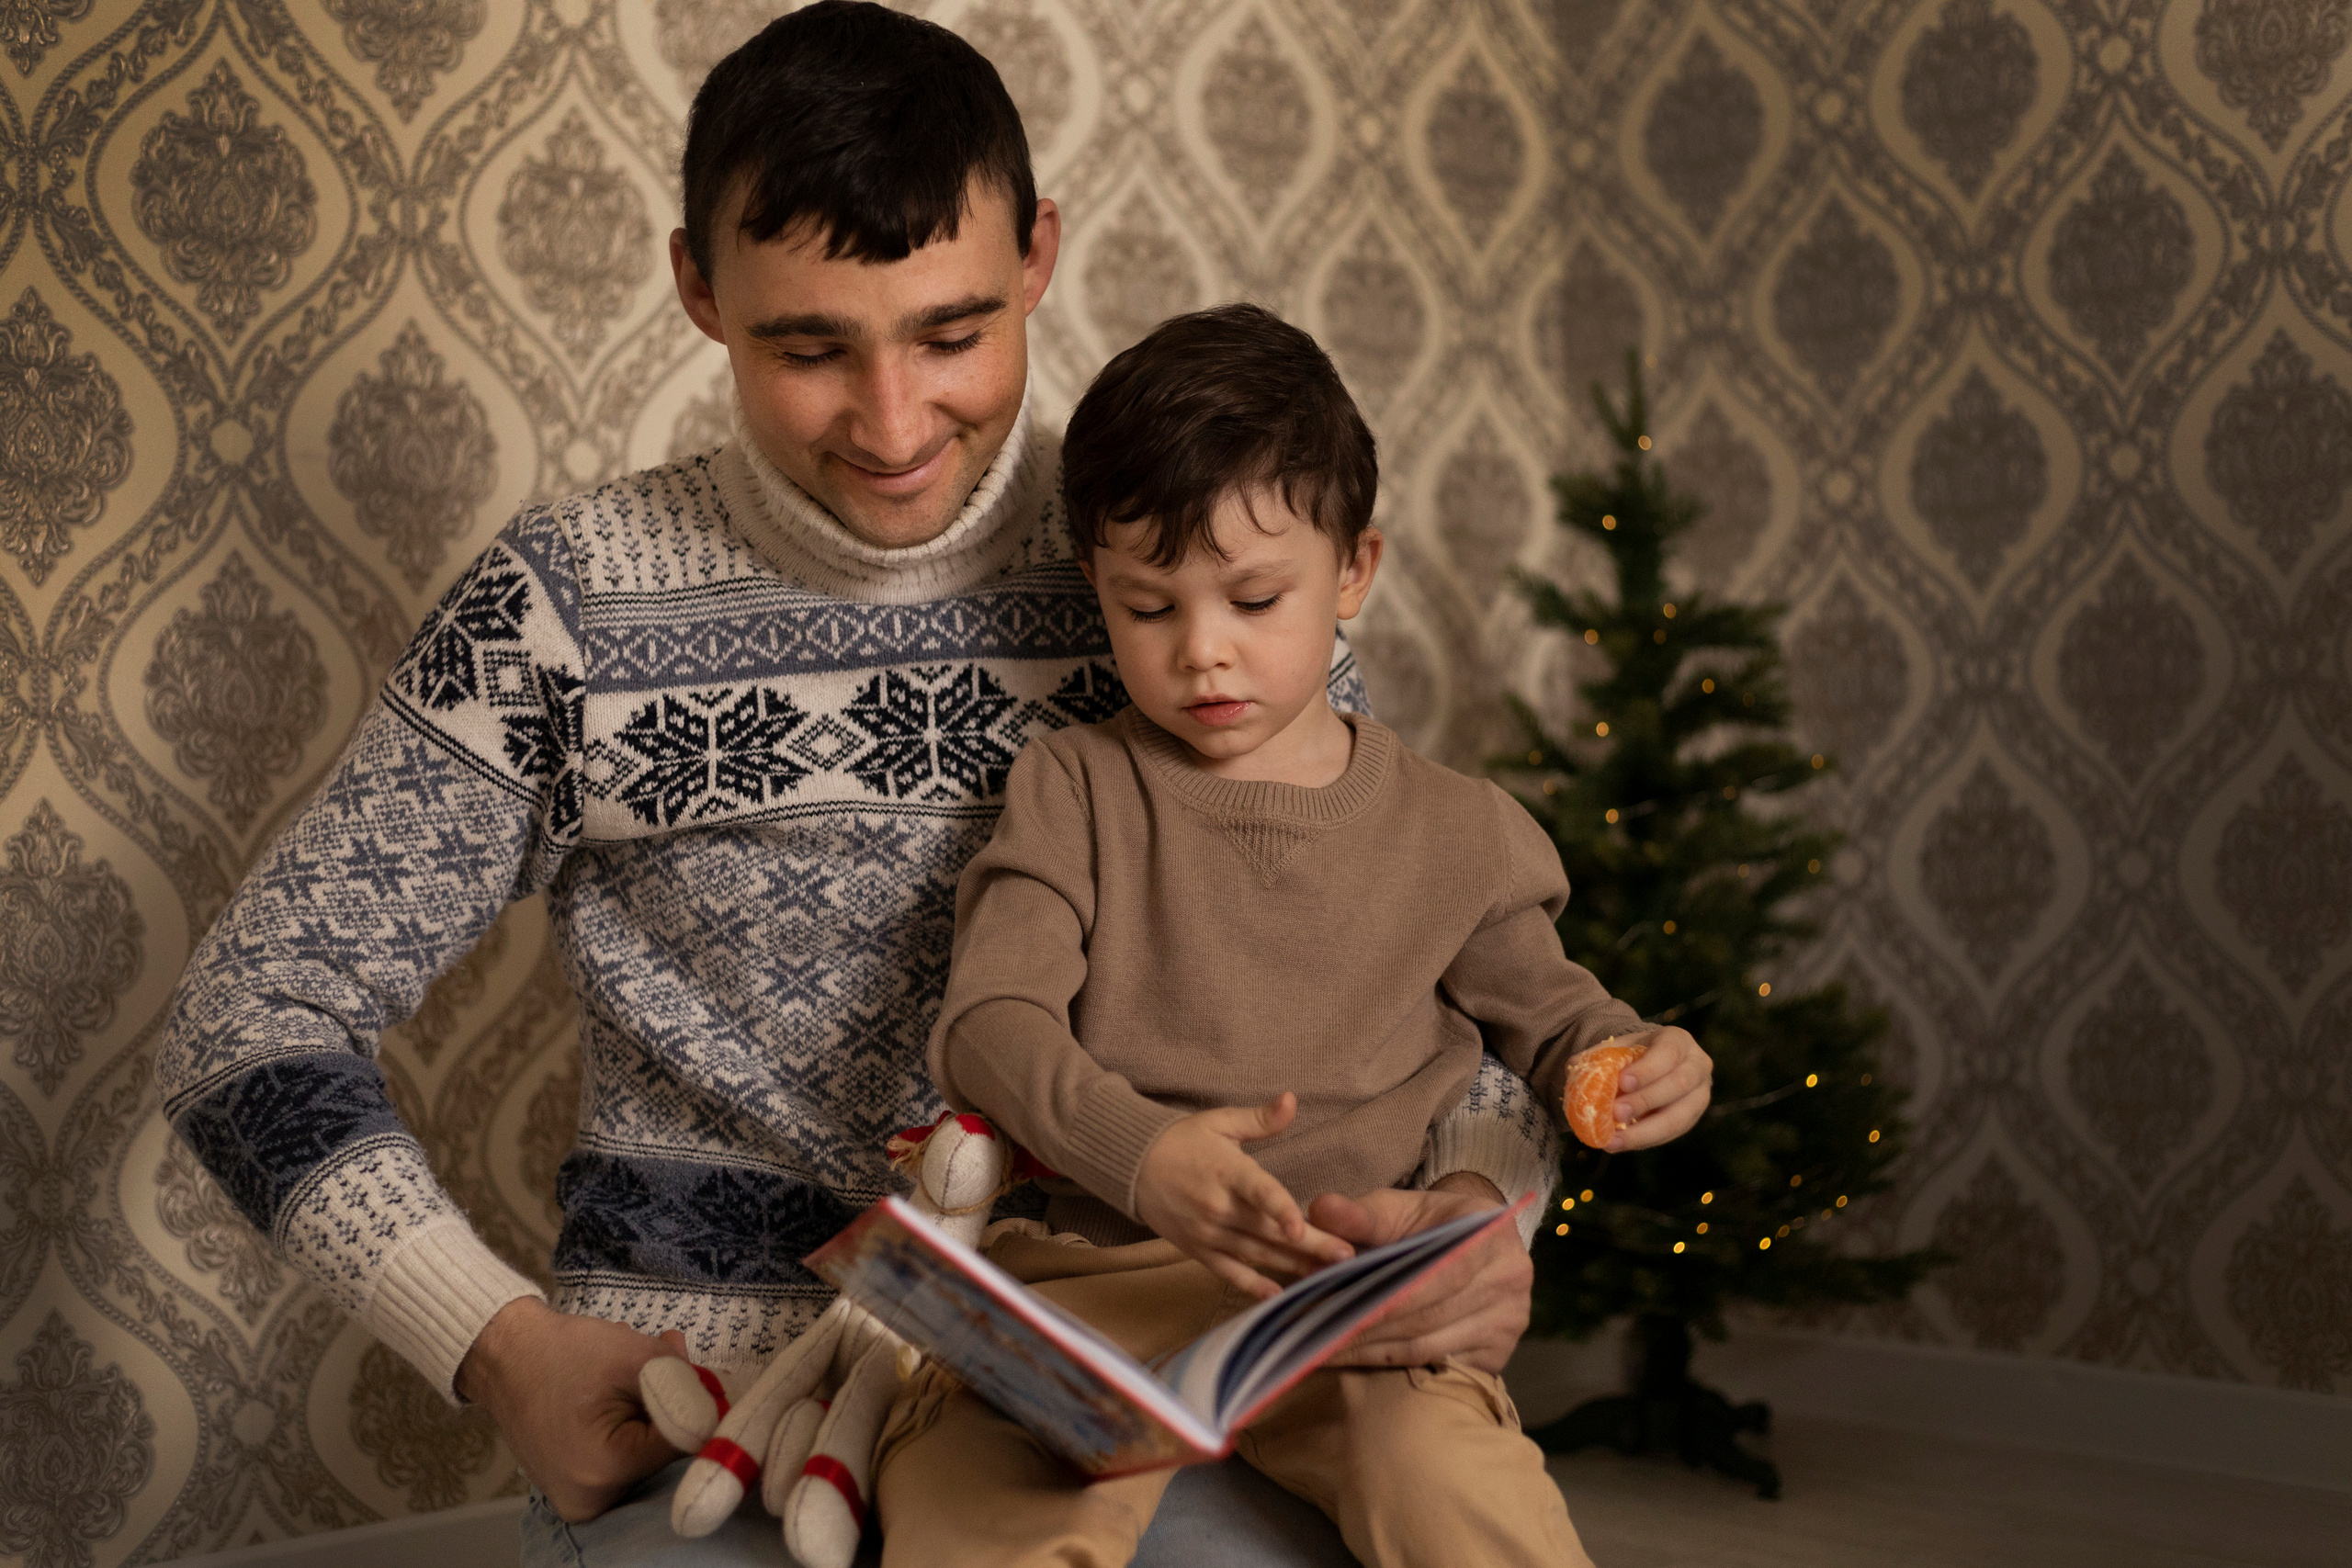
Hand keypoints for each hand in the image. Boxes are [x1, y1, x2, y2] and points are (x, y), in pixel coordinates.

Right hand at [456, 1296, 685, 1522]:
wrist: (504, 1356)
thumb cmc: (562, 1351)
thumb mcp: (635, 1356)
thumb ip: (684, 1383)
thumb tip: (720, 1406)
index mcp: (606, 1470)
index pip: (684, 1443)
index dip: (697, 1403)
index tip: (698, 1370)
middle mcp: (592, 1501)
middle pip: (665, 1452)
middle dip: (672, 1403)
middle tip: (667, 1353)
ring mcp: (582, 1501)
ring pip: (647, 1453)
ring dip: (653, 1410)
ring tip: (636, 1368)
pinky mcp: (578, 1490)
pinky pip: (624, 1458)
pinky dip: (632, 1424)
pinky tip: (622, 1389)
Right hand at [1134, 1092, 1354, 1298]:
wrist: (1133, 1166)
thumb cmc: (1183, 1140)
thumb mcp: (1221, 1122)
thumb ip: (1260, 1118)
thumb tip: (1292, 1099)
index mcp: (1227, 1172)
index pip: (1258, 1192)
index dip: (1280, 1209)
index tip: (1301, 1227)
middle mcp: (1218, 1206)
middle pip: (1269, 1230)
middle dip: (1311, 1244)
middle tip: (1346, 1256)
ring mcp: (1208, 1232)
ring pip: (1256, 1254)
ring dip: (1292, 1265)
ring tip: (1327, 1273)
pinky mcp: (1198, 1250)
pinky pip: (1229, 1272)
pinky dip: (1252, 1285)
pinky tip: (1278, 1295)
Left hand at [1309, 1174, 1531, 1373]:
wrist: (1475, 1239)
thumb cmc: (1430, 1222)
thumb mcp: (1398, 1208)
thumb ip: (1360, 1213)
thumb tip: (1319, 1210)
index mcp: (1490, 1232)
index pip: (1435, 1274)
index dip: (1382, 1296)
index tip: (1332, 1308)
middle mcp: (1509, 1278)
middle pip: (1428, 1316)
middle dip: (1367, 1327)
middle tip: (1314, 1334)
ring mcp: (1510, 1320)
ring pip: (1429, 1348)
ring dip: (1373, 1352)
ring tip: (1325, 1348)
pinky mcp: (1500, 1353)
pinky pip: (1439, 1367)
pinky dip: (1395, 1368)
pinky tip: (1359, 1361)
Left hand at [1600, 1025, 1712, 1151]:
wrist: (1652, 1065)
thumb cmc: (1634, 1054)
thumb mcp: (1618, 1047)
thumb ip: (1598, 1055)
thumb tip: (1574, 1065)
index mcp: (1679, 1041)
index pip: (1668, 1053)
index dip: (1647, 1070)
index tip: (1622, 1082)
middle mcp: (1698, 1066)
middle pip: (1679, 1085)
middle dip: (1645, 1100)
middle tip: (1615, 1113)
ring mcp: (1700, 1095)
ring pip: (1679, 1117)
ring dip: (1645, 1131)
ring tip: (1613, 1140)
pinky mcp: (1692, 1119)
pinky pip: (1672, 1135)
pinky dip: (1644, 1140)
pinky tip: (1619, 1143)